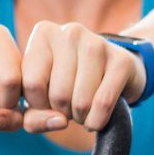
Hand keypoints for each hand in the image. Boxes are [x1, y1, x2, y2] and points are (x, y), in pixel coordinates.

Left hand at [18, 21, 143, 132]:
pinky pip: (103, 103)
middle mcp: (70, 32)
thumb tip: (58, 122)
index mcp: (44, 34)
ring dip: (80, 117)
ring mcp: (98, 43)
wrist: (113, 71)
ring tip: (82, 111)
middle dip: (62, 112)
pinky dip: (97, 120)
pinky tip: (96, 119)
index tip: (47, 104)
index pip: (31, 84)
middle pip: (58, 94)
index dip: (39, 106)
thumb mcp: (42, 99)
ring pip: (81, 101)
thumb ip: (33, 118)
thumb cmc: (68, 85)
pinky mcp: (122, 60)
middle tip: (69, 107)